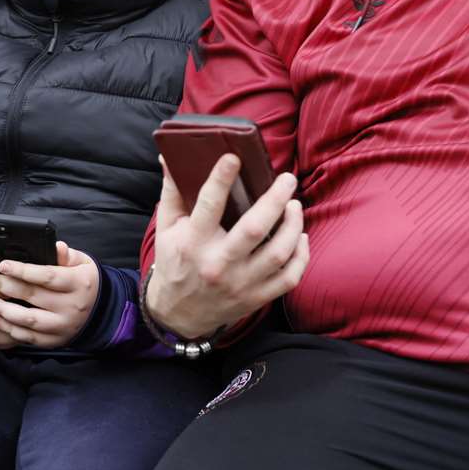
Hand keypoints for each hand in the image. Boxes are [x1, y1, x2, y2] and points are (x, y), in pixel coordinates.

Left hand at [0, 242, 100, 348]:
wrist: (102, 312)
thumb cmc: (84, 281)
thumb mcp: (83, 263)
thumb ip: (67, 255)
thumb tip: (56, 246)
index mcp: (79, 284)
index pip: (48, 276)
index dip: (24, 271)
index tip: (2, 265)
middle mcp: (71, 307)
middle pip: (32, 296)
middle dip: (3, 286)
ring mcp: (63, 326)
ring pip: (28, 320)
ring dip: (2, 309)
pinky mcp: (55, 341)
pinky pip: (28, 337)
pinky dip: (10, 329)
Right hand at [146, 154, 308, 338]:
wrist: (177, 315)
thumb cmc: (175, 262)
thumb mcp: (167, 228)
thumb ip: (172, 191)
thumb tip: (169, 155)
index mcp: (194, 243)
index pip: (208, 206)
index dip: (221, 180)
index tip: (234, 158)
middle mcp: (218, 264)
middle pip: (255, 229)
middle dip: (275, 200)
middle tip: (287, 179)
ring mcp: (241, 283)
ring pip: (278, 253)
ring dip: (292, 225)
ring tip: (294, 205)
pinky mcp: (256, 297)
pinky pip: (289, 278)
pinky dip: (301, 256)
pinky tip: (299, 236)